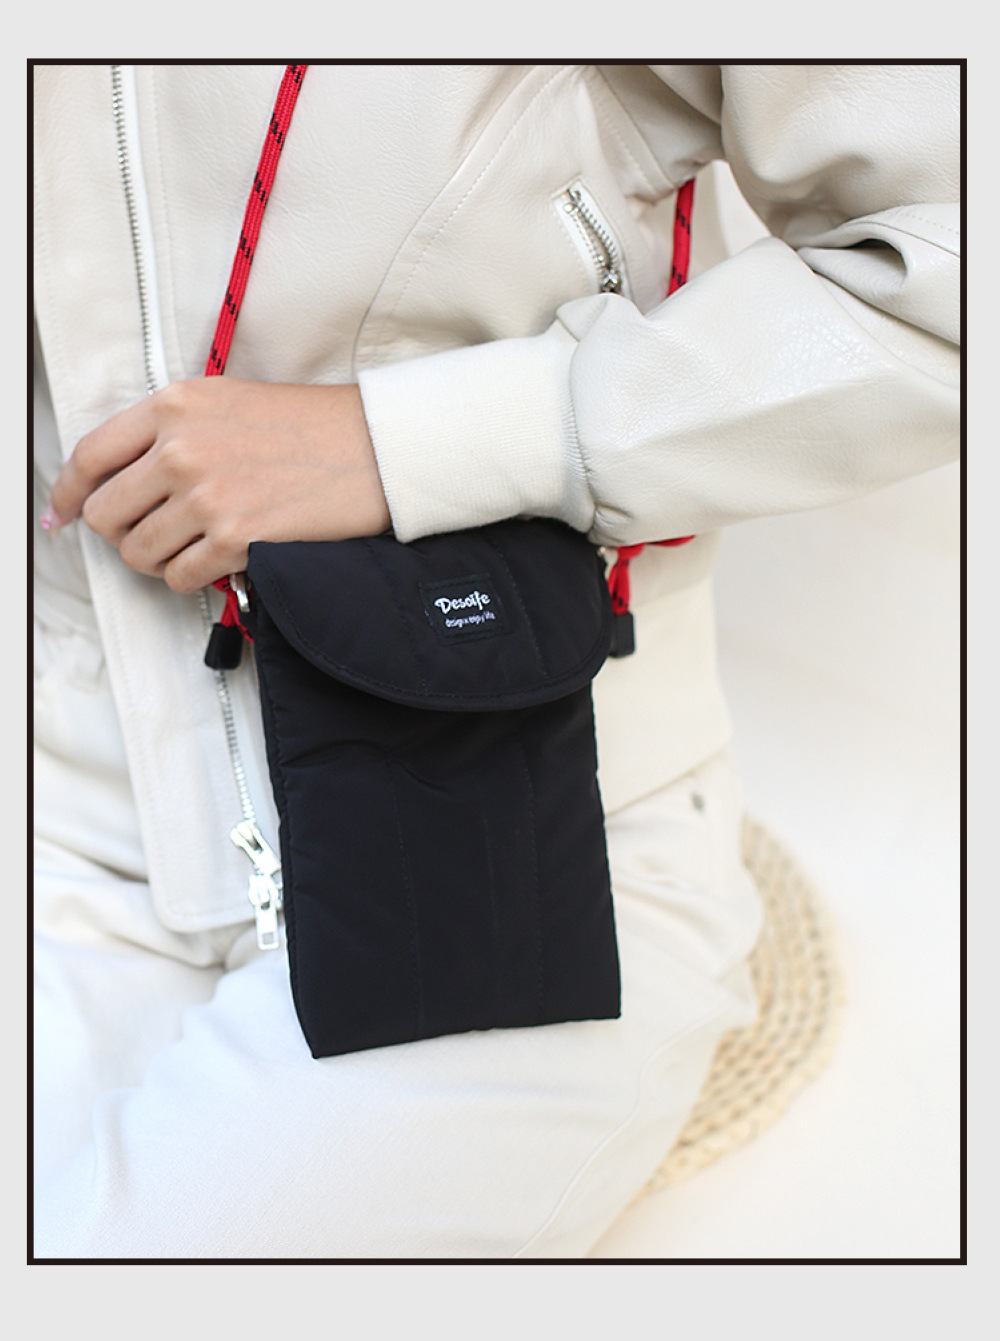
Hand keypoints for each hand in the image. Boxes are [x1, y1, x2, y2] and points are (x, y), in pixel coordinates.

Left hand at [44, 379, 390, 592]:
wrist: (374, 448)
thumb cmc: (309, 426)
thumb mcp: (226, 402)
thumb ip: (168, 431)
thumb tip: (118, 481)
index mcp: (174, 406)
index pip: (90, 456)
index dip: (66, 493)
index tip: (62, 513)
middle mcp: (181, 448)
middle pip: (106, 513)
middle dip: (121, 533)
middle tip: (149, 535)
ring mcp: (207, 495)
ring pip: (139, 552)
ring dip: (158, 559)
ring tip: (190, 547)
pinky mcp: (235, 537)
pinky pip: (180, 577)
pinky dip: (191, 578)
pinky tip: (215, 560)